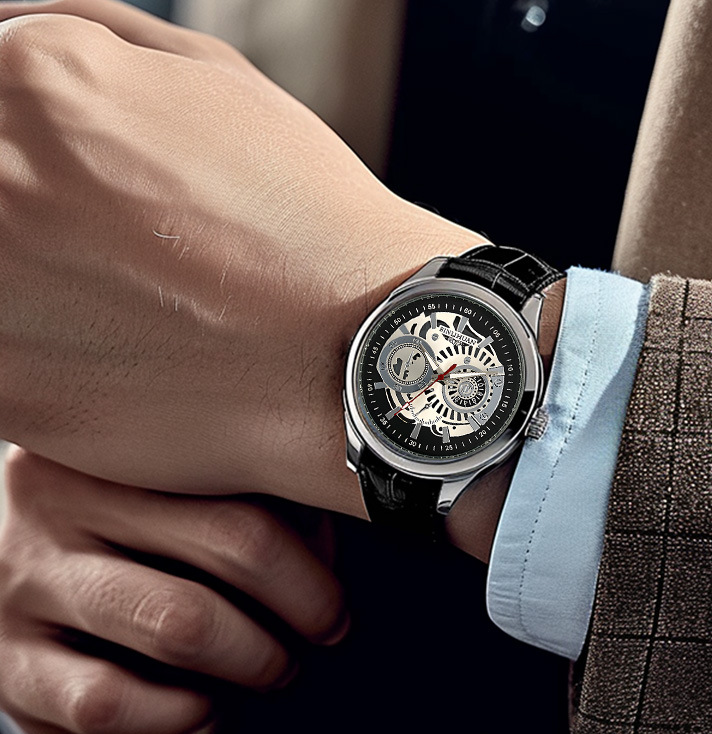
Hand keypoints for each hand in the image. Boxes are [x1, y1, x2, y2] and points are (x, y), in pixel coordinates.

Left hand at [0, 0, 486, 515]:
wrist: (350, 346)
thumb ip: (84, 33)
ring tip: (123, 303)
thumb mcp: (212, 78)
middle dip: (38, 213)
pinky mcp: (9, 393)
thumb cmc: (299, 216)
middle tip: (116, 252)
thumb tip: (5, 27)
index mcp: (28, 81)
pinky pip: (4, 355)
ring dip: (35, 283)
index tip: (92, 191)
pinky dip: (46, 351)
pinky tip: (119, 351)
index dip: (47, 151)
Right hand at [0, 446, 346, 733]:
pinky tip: (198, 700)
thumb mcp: (175, 489)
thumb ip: (250, 498)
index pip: (247, 482)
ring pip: (179, 623)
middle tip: (323, 628)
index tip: (334, 594)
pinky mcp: (10, 667)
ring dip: (253, 659)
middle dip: (304, 602)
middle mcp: (60, 501)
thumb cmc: (125, 527)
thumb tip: (327, 553)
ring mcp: (26, 585)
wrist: (13, 570)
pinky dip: (181, 713)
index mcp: (119, 444)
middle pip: (231, 542)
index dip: (311, 552)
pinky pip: (113, 701)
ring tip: (271, 665)